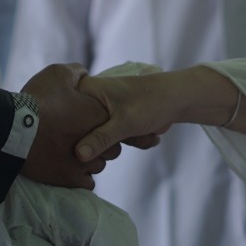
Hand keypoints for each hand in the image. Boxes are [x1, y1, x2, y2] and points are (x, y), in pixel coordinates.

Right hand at [21, 63, 119, 188]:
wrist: (15, 130)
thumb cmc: (39, 101)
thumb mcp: (58, 74)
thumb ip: (77, 72)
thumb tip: (85, 74)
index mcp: (99, 116)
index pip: (113, 122)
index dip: (101, 121)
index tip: (87, 119)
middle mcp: (98, 142)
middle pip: (111, 147)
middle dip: (100, 143)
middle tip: (81, 137)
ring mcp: (85, 163)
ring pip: (98, 165)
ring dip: (90, 160)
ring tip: (72, 152)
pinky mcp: (71, 179)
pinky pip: (87, 182)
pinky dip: (81, 176)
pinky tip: (70, 167)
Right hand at [76, 67, 245, 162]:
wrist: (179, 98)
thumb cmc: (151, 102)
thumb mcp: (124, 123)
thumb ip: (100, 139)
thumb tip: (78, 156)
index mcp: (84, 90)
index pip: (66, 116)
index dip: (80, 132)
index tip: (103, 134)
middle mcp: (88, 98)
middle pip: (84, 131)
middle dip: (110, 140)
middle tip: (130, 131)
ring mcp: (100, 109)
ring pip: (100, 138)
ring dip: (123, 141)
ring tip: (142, 131)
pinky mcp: (112, 119)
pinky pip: (111, 138)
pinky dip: (128, 140)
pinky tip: (146, 135)